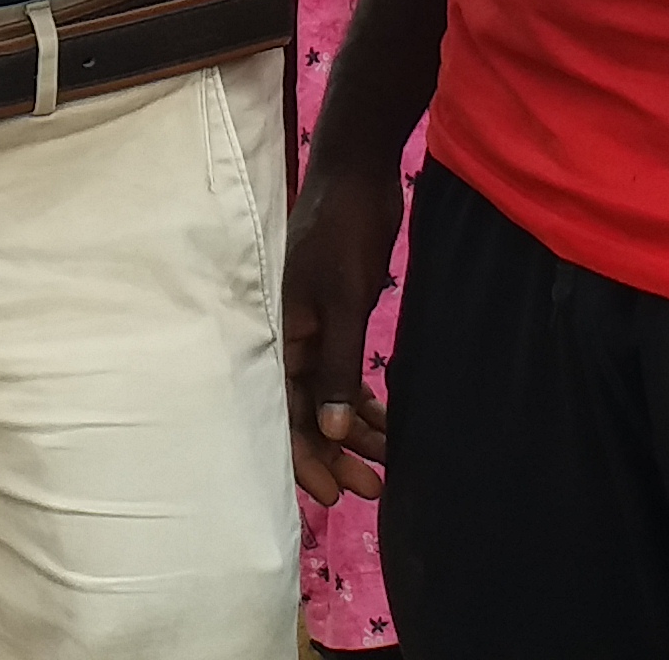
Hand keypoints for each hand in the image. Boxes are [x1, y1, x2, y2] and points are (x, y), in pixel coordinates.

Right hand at [279, 143, 405, 505]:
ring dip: (357, 431)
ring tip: (389, 463)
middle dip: (336, 454)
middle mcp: (290, 338)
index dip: (304, 457)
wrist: (358, 172)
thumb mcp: (344, 302)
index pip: (283, 412)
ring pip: (329, 396)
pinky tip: (390, 422)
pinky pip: (346, 372)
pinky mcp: (338, 317)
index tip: (332, 495)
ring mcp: (314, 329)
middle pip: (306, 412)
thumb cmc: (343, 232)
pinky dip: (366, 399)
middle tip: (371, 489)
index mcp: (278, 334)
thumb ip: (336, 366)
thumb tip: (332, 429)